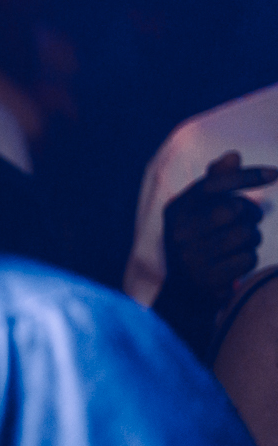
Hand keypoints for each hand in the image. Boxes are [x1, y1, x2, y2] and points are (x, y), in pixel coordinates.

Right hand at [163, 152, 274, 296]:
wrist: (184, 291)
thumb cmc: (199, 239)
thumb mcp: (199, 209)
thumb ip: (216, 181)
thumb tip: (233, 155)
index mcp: (177, 209)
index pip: (213, 185)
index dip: (246, 176)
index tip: (275, 173)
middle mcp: (179, 232)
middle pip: (235, 209)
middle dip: (250, 213)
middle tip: (247, 220)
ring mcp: (191, 256)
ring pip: (245, 235)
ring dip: (252, 238)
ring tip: (240, 243)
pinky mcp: (207, 279)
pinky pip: (248, 259)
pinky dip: (249, 259)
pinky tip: (235, 262)